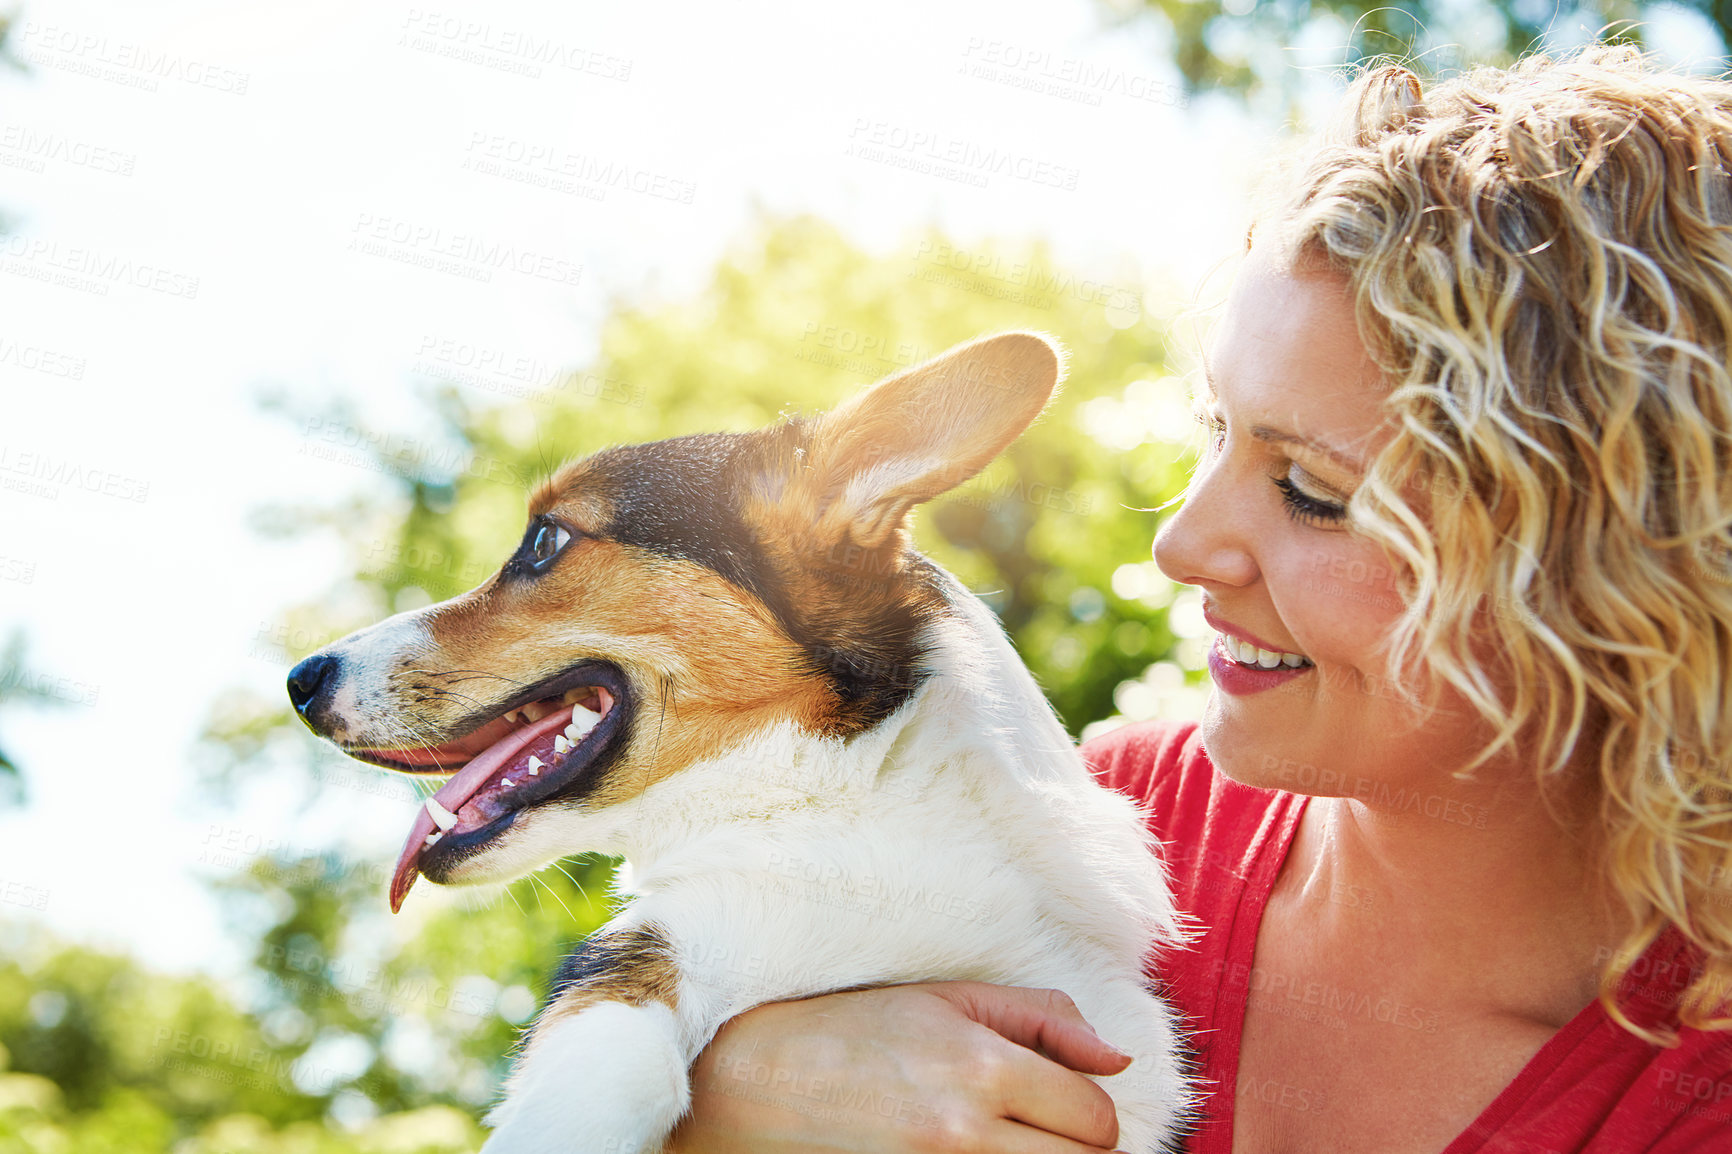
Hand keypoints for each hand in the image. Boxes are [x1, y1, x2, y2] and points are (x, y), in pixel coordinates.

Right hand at [666, 982, 1130, 1152]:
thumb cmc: (844, 1032)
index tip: (1060, 1112)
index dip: (1090, 1118)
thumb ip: (1041, 1020)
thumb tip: (1116, 1060)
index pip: (1096, 1119)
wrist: (743, 1083)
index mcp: (982, 1067)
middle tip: (1036, 1136)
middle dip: (1071, 1152)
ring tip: (1000, 1145)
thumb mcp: (943, 1000)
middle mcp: (964, 1132)